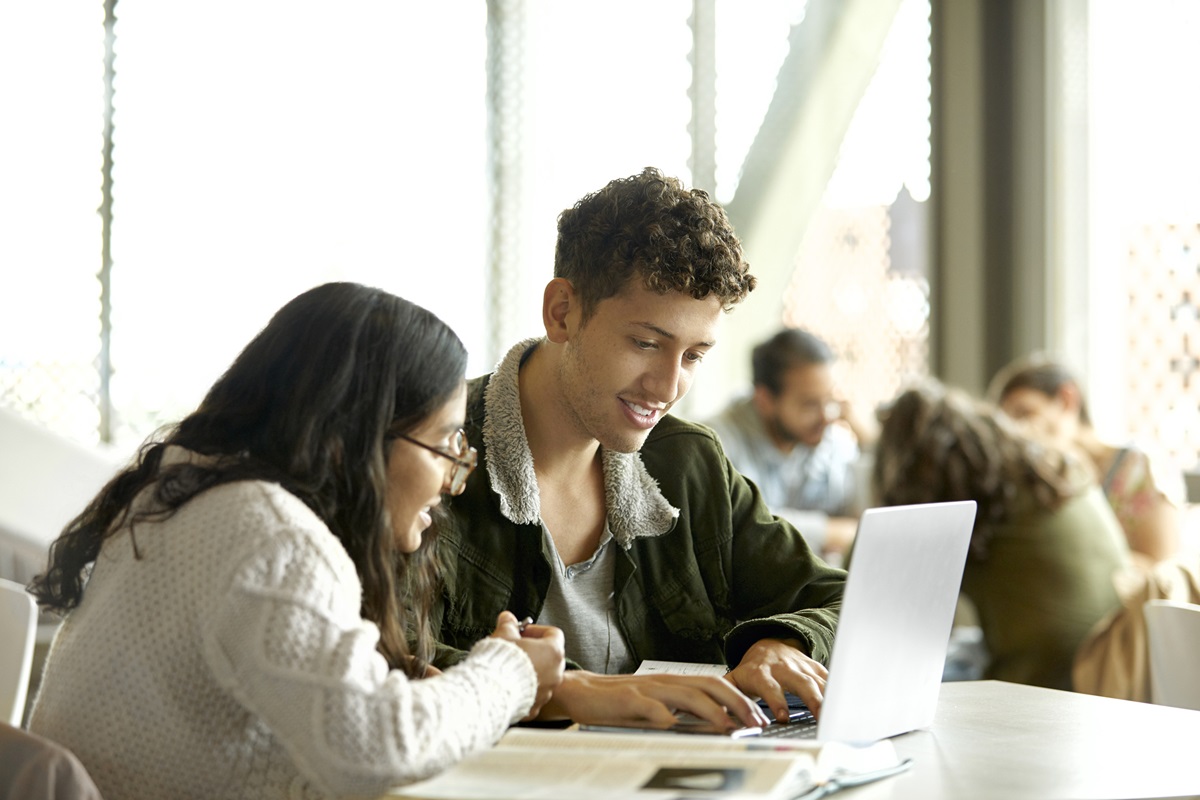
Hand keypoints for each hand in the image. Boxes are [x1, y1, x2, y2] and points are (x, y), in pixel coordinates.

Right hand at [490, 612, 564, 719]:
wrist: (491, 691)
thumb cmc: (500, 662)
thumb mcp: (503, 635)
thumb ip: (508, 624)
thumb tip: (507, 618)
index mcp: (552, 651)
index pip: (553, 634)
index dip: (536, 630)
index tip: (521, 632)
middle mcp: (555, 673)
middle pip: (549, 656)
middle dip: (532, 651)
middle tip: (514, 648)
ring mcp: (547, 691)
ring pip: (542, 677)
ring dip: (529, 671)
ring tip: (508, 668)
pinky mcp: (535, 706)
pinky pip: (533, 694)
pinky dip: (523, 689)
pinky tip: (507, 685)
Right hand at [535, 671, 770, 730]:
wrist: (579, 691)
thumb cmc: (618, 702)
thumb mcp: (654, 706)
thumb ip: (680, 713)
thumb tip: (715, 728)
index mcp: (673, 682)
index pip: (715, 685)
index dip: (741, 699)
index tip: (759, 717)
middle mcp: (665, 681)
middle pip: (710, 685)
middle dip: (738, 703)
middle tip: (756, 723)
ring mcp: (648, 689)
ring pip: (688, 695)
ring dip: (712, 712)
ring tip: (729, 727)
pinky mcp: (628, 700)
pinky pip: (652, 707)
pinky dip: (667, 716)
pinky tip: (678, 727)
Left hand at [725, 638, 827, 722]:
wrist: (768, 644)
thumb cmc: (752, 669)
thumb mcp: (735, 679)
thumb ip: (727, 695)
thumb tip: (717, 713)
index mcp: (762, 673)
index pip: (769, 686)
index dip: (776, 701)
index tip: (782, 717)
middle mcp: (783, 668)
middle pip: (799, 682)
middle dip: (810, 699)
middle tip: (819, 717)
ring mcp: (801, 667)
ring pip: (816, 681)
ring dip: (827, 698)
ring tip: (835, 715)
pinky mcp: (813, 667)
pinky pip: (827, 678)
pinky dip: (836, 689)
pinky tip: (844, 702)